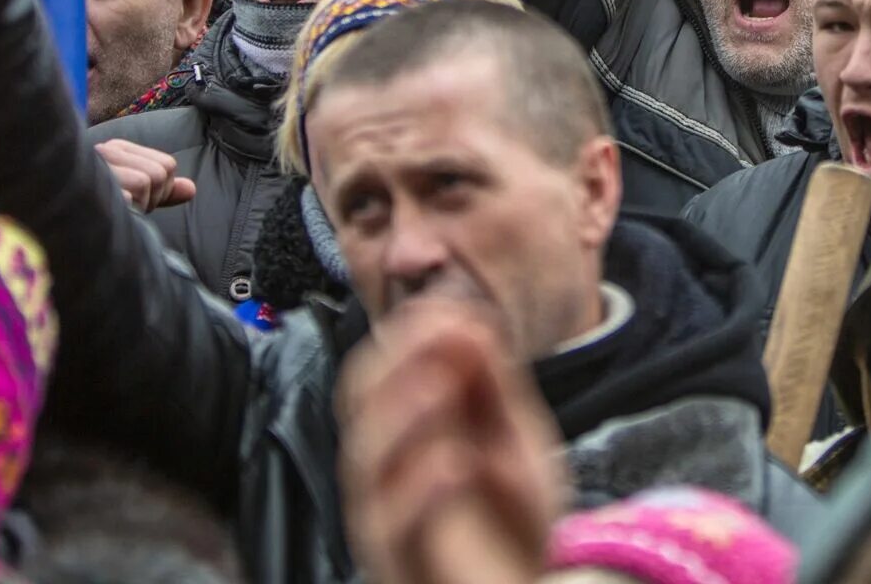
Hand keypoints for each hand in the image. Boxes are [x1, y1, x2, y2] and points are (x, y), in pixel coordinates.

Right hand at [96, 139, 195, 210]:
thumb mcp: (130, 195)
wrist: (27, 215)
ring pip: (143, 182)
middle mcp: (107, 151)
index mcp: (118, 149)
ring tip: (112, 209)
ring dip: (133, 207)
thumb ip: (161, 191)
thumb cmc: (90, 205)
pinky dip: (120, 211)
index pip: (168, 166)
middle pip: (159, 173)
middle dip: (148, 200)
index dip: (161, 191)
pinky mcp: (87, 182)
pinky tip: (104, 214)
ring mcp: (95, 165)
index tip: (136, 200)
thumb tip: (191, 189)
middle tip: (123, 207)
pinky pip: (121, 196)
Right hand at [341, 302, 563, 583]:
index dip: (405, 338)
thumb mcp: (512, 440)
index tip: (447, 312)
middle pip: (357, 408)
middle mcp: (382, 474)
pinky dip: (422, 489)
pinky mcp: (399, 563)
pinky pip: (392, 527)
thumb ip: (491, 386)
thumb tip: (468, 320)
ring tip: (443, 384)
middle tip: (442, 336)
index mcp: (402, 434)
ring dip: (403, 414)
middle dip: (395, 364)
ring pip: (364, 463)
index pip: (379, 373)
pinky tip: (455, 461)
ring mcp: (384, 519)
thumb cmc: (513, 521)